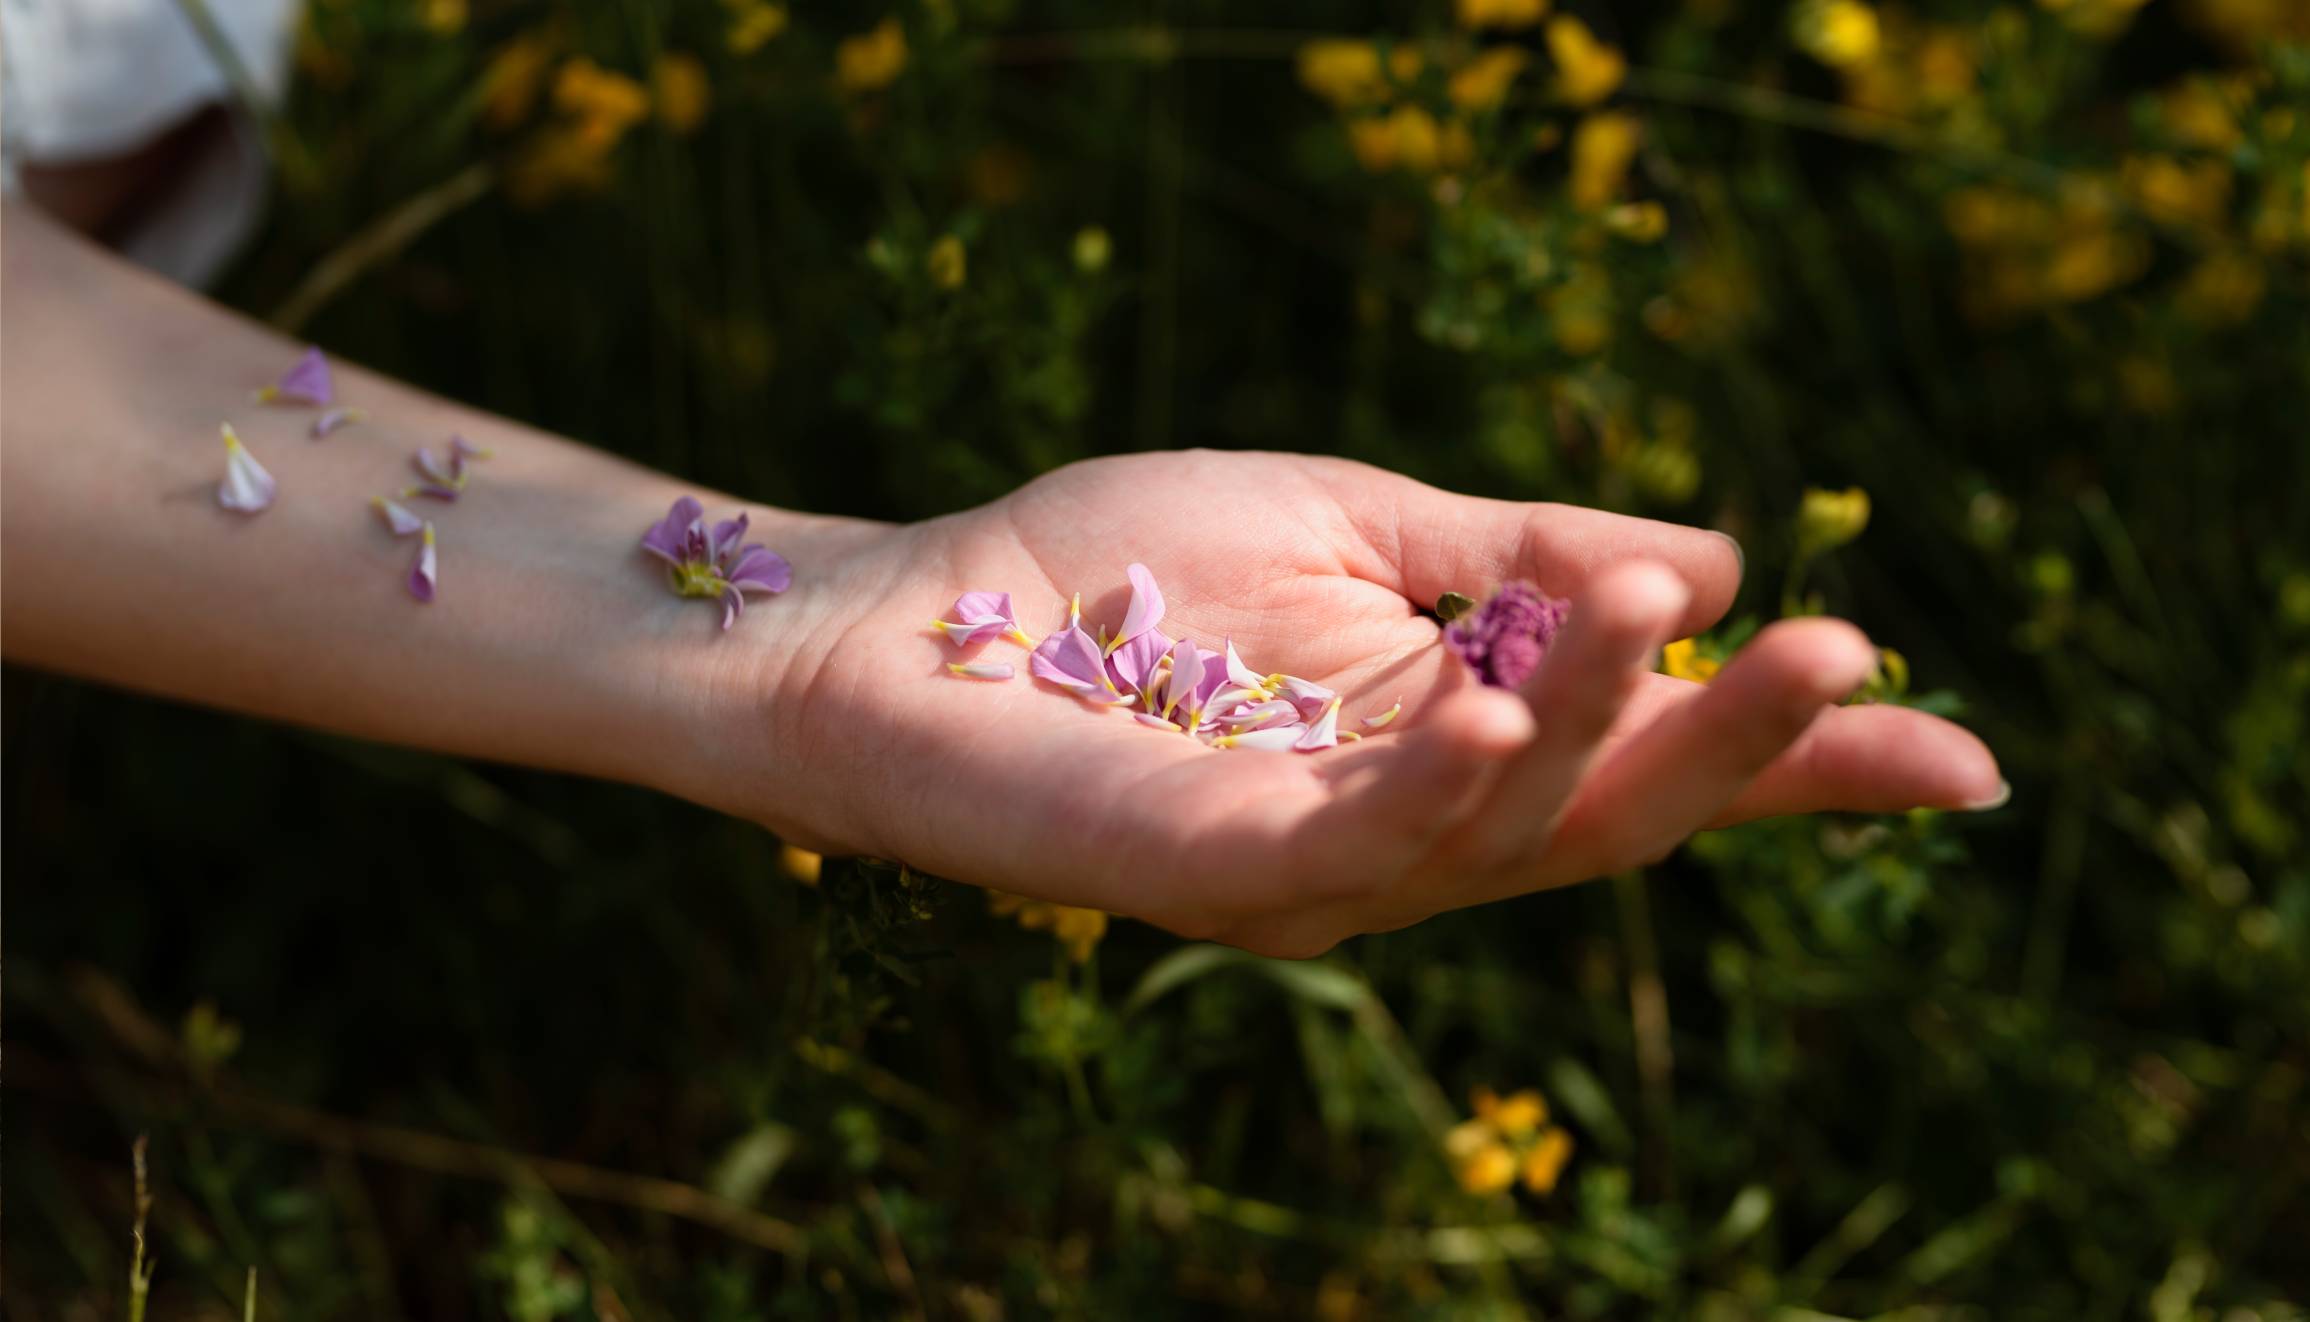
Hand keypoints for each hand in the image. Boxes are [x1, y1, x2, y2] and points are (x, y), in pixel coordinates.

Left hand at [715, 451, 2002, 956]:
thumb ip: (1511, 551)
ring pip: (1512, 830)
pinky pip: (1359, 849)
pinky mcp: (1218, 880)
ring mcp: (1319, 872)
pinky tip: (1500, 702)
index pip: (1649, 761)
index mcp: (1451, 738)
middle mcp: (1409, 828)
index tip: (1957, 753)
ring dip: (1608, 722)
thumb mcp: (1347, 522)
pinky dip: (1444, 783)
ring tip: (1686, 609)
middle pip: (1616, 816)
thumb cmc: (1108, 568)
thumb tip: (1710, 551)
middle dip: (1739, 745)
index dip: (1796, 763)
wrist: (906, 620)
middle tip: (1847, 650)